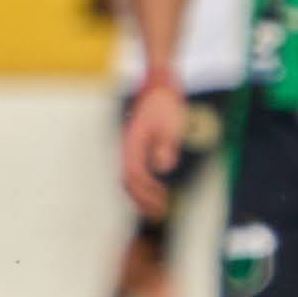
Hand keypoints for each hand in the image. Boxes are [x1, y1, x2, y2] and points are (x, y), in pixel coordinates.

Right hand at [118, 80, 187, 220]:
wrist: (158, 82)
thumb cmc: (164, 102)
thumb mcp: (171, 124)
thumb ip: (166, 147)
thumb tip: (162, 168)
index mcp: (132, 143)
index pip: (134, 176)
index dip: (146, 194)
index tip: (161, 203)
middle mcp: (126, 147)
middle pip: (127, 181)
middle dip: (141, 200)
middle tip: (156, 214)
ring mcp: (129, 145)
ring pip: (128, 176)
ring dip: (140, 193)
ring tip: (153, 206)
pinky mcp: (135, 143)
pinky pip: (133, 168)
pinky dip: (141, 182)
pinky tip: (152, 186)